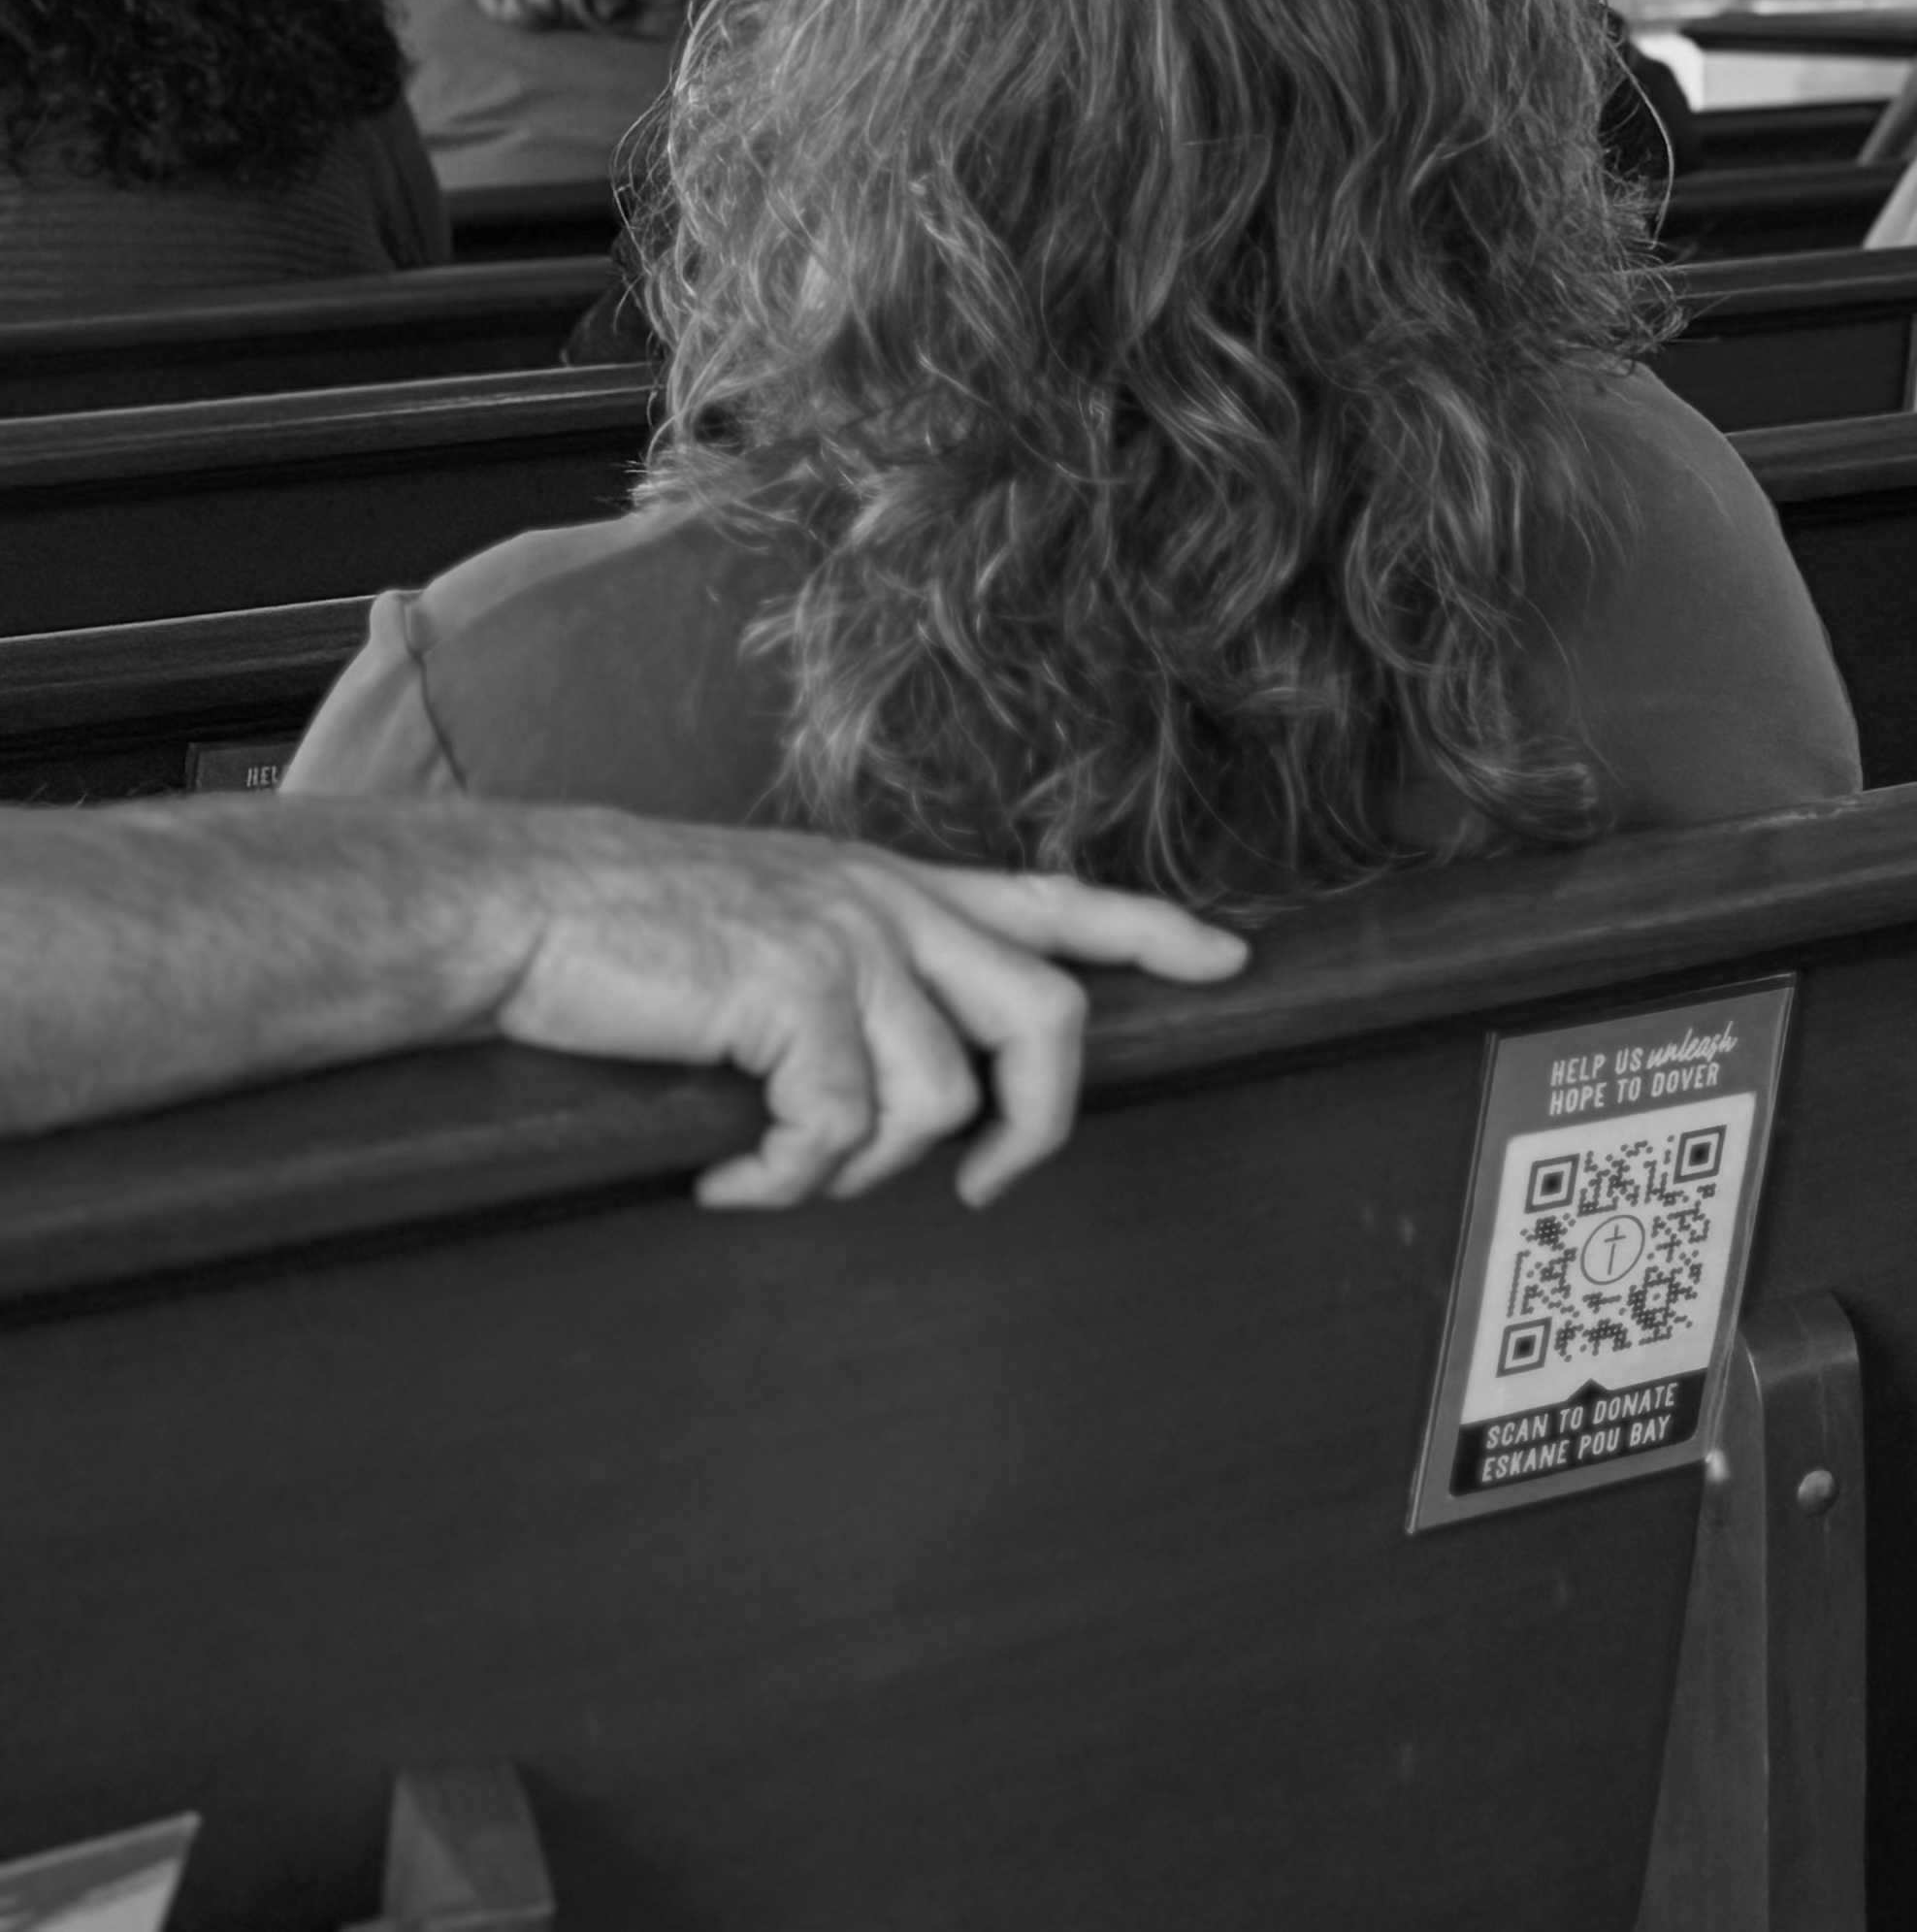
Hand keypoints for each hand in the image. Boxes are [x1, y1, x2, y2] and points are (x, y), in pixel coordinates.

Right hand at [484, 812, 1245, 1210]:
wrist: (527, 905)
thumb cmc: (637, 931)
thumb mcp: (776, 919)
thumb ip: (856, 962)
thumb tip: (911, 1070)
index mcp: (895, 886)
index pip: (1058, 898)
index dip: (1153, 933)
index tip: (1231, 962)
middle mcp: (890, 904)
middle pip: (1048, 1013)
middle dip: (1040, 1124)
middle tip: (984, 1190)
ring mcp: (844, 945)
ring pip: (941, 1096)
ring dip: (866, 1173)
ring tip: (785, 1174)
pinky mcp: (788, 995)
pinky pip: (838, 1132)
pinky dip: (785, 1185)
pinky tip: (725, 1182)